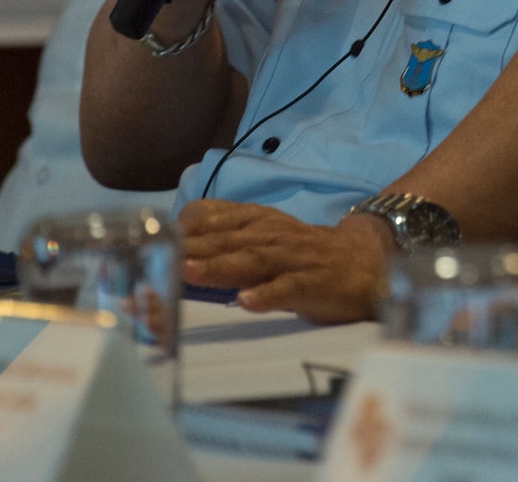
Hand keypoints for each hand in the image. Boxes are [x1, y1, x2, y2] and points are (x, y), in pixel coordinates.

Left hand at [178, 200, 392, 324]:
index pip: (215, 216)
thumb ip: (224, 243)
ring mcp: (292, 259)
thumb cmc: (303, 255)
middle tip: (157, 258)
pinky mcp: (313, 283)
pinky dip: (268, 294)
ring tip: (189, 272)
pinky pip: (288, 288)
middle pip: (225, 241)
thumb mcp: (263, 238)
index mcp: (256, 222)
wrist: (363, 262)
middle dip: (190, 249)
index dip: (185, 227)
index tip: (154, 238)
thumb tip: (176, 252)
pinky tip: (247, 302)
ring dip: (219, 267)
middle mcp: (270, 235)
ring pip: (251, 261)